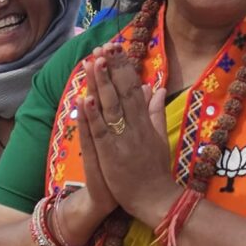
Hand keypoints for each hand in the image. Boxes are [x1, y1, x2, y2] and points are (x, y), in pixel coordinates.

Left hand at [82, 44, 182, 228]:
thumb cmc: (156, 171)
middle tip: (103, 46)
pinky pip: (99, 132)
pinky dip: (92, 116)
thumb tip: (156, 88)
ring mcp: (122, 140)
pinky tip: (85, 99)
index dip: (124, 67)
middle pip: (122, 92)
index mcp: (145, 121)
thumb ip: (156, 112)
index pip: (134, 87)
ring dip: (100, 84)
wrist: (155, 199)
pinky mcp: (110, 155)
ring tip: (92, 62)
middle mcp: (135, 126)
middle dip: (112, 68)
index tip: (116, 48)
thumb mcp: (160, 137)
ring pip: (109, 107)